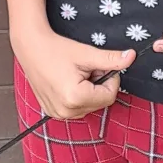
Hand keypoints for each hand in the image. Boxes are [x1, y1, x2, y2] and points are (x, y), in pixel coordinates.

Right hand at [14, 30, 133, 120]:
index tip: (98, 67)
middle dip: (98, 86)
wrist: (30, 48)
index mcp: (75, 97)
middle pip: (100, 103)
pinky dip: (77, 97)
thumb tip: (132, 57)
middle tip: (85, 70)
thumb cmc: (56, 49)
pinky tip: (67, 82)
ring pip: (89, 106)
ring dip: (88, 92)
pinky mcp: (53, 112)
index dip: (109, 79)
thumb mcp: (86, 54)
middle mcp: (66, 111)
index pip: (109, 96)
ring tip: (75, 75)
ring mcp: (58, 114)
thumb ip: (111, 59)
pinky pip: (76, 108)